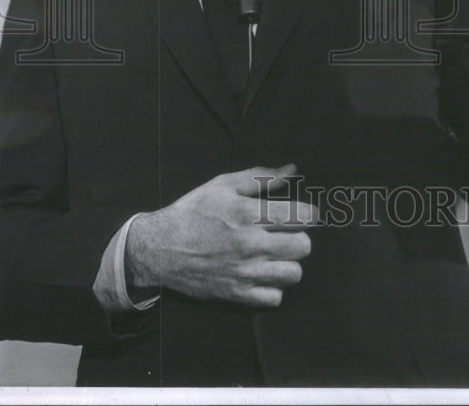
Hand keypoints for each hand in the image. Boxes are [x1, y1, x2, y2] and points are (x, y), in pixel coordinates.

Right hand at [125, 164, 317, 307]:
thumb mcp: (224, 184)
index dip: (309, 213)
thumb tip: (292, 170)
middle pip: (303, 246)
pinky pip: (274, 298)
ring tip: (275, 254)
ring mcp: (244, 272)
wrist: (160, 248)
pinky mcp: (236, 294)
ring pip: (293, 274)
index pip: (301, 216)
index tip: (303, 213)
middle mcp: (250, 245)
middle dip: (299, 236)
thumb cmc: (193, 211)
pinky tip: (263, 274)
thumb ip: (261, 177)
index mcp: (248, 214)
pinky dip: (273, 287)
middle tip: (286, 233)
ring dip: (288, 262)